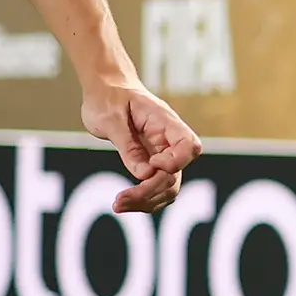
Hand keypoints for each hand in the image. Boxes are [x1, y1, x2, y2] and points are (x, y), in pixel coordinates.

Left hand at [82, 76, 200, 212]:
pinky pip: (156, 187)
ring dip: (147, 200)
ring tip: (118, 205)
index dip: (175, 162)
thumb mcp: (111, 119)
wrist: (106, 90)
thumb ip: (128, 146)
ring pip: (168, 186)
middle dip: (151, 191)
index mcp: (165, 122)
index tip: (150, 164)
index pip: (189, 146)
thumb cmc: (108, 97)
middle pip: (176, 174)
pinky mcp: (151, 164)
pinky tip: (123, 202)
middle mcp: (168, 140)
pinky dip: (143, 199)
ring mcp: (162, 153)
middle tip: (120, 200)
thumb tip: (144, 174)